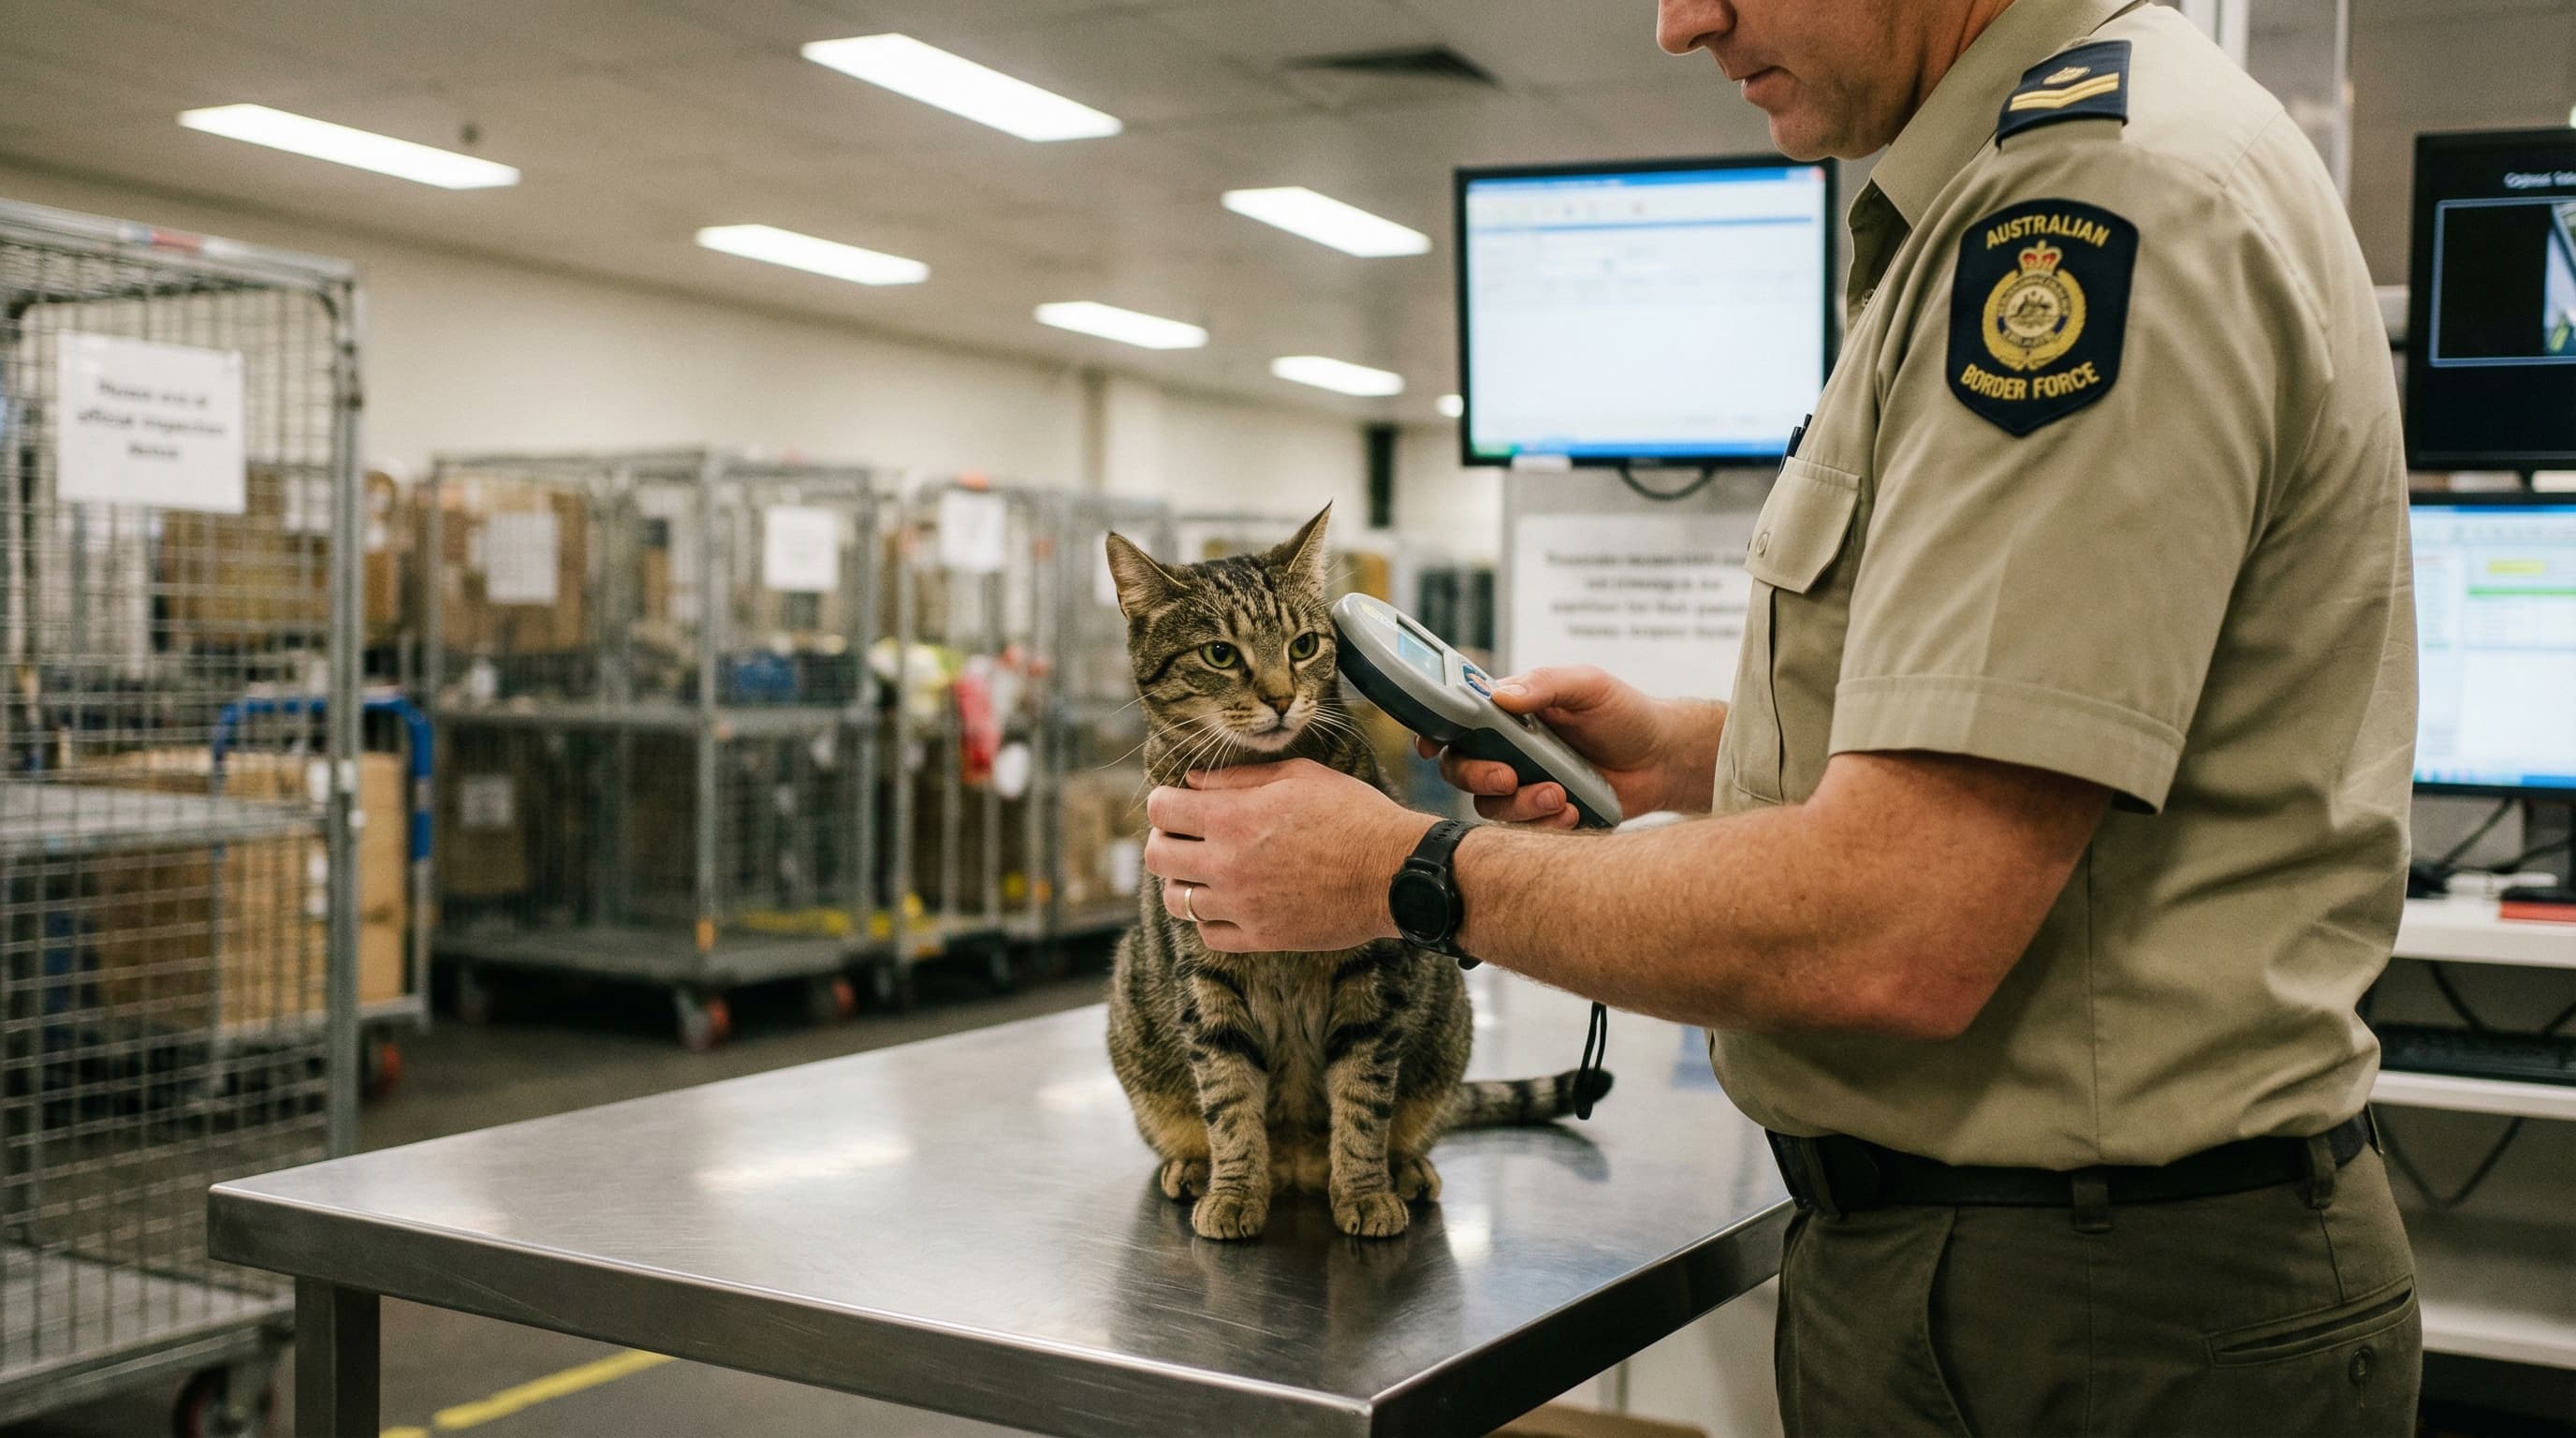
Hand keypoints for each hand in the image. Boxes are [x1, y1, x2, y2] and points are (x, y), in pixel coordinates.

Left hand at [1143, 760, 1433, 952]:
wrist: (1394, 871)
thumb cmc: (1353, 814)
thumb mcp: (1299, 775)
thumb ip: (1239, 777)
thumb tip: (1195, 780)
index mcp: (1232, 817)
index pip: (1161, 809)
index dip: (1165, 802)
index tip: (1179, 805)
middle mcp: (1226, 864)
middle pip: (1157, 856)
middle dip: (1165, 841)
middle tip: (1187, 838)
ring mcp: (1240, 906)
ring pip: (1175, 901)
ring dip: (1183, 883)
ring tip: (1206, 872)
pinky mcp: (1260, 937)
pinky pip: (1208, 935)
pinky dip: (1210, 919)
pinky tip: (1229, 902)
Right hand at [1419, 665, 1695, 826]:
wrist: (1664, 758)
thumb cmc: (1624, 713)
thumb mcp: (1587, 685)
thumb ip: (1545, 685)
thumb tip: (1500, 696)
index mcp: (1509, 713)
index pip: (1458, 721)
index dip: (1436, 733)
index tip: (1432, 746)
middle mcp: (1508, 750)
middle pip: (1462, 770)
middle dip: (1479, 777)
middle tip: (1510, 777)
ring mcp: (1525, 784)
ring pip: (1491, 806)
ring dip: (1520, 805)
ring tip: (1561, 796)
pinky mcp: (1545, 816)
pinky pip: (1524, 831)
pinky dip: (1545, 825)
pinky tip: (1574, 810)